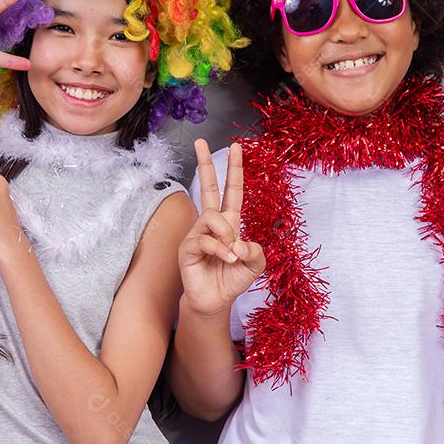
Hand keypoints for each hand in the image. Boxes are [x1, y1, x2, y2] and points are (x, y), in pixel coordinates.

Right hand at [178, 141, 266, 316]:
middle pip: (208, 187)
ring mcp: (198, 233)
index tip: (236, 148)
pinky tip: (225, 259)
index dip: (234, 170)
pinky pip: (205, 239)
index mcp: (230, 222)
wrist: (215, 301)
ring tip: (232, 254)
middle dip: (205, 163)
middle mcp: (212, 224)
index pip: (232, 191)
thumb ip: (256, 251)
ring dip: (227, 235)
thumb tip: (239, 242)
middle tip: (200, 141)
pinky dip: (220, 250)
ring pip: (213, 217)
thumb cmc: (232, 280)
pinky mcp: (187, 247)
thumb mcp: (255, 265)